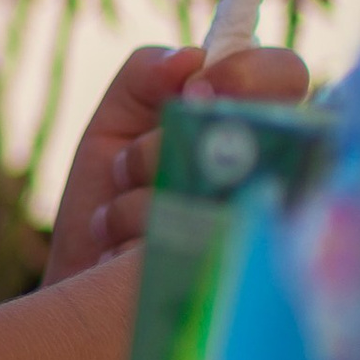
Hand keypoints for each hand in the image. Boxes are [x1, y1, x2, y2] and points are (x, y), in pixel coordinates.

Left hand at [42, 39, 309, 286]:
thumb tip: (189, 60)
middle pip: (248, 129)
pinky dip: (134, 236)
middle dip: (163, 146)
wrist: (73, 299)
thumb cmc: (108, 212)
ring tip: (116, 223)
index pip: (286, 77)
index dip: (249, 74)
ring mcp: (259, 232)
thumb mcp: (114, 131)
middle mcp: (271, 179)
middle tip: (128, 169)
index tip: (196, 89)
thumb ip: (144, 79)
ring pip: (210, 182)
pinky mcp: (234, 279)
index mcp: (249, 132)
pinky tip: (117, 255)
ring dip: (139, 198)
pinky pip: (188, 234)